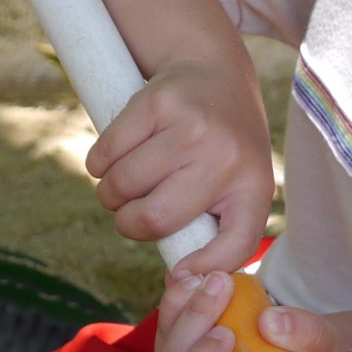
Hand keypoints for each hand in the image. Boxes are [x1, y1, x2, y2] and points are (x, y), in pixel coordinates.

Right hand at [85, 57, 270, 275]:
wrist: (214, 69)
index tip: (178, 271)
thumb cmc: (223, 144)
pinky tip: (114, 157)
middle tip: (130, 212)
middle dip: (128, 223)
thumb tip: (182, 282)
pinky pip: (105, 154)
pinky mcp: (156, 103)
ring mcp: (190, 127)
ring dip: (110, 193)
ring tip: (123, 183)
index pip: (233, 245)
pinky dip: (98, 164)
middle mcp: (225, 157)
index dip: (202, 268)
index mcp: (253, 186)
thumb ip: (220, 231)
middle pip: (152, 218)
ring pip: (122, 186)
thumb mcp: (240, 183)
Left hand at [153, 272, 334, 351]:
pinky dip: (177, 298)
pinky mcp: (169, 349)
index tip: (229, 333)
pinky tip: (199, 276)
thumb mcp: (319, 347)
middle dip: (194, 321)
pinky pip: (162, 325)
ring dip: (183, 304)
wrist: (287, 351)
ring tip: (213, 276)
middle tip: (221, 285)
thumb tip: (271, 322)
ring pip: (163, 342)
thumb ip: (306, 336)